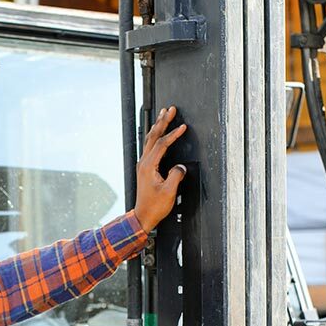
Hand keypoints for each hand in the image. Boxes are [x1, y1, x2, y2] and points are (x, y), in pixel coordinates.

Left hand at [134, 106, 188, 231]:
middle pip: (153, 136)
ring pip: (150, 140)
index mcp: (148, 166)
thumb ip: (176, 175)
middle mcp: (144, 162)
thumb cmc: (155, 206)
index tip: (183, 127)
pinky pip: (150, 146)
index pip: (162, 144)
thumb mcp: (169, 192)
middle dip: (162, 121)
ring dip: (157, 126)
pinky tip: (158, 133)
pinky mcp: (145, 168)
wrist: (143, 216)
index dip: (173, 135)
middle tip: (170, 109)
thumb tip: (181, 167)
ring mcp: (143, 164)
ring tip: (164, 114)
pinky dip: (155, 136)